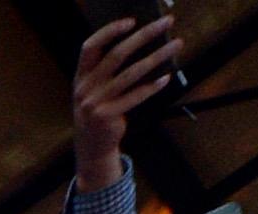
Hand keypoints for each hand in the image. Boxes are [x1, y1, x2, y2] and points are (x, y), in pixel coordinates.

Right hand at [68, 16, 180, 194]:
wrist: (91, 148)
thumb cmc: (99, 112)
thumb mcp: (95, 91)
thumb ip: (107, 71)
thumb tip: (142, 44)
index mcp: (81, 77)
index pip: (90, 47)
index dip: (109, 32)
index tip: (132, 21)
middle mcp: (85, 88)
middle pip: (116, 55)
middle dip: (144, 35)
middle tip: (166, 22)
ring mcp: (94, 103)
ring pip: (131, 73)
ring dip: (157, 56)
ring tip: (177, 44)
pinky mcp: (106, 116)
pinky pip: (135, 96)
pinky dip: (152, 87)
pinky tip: (167, 77)